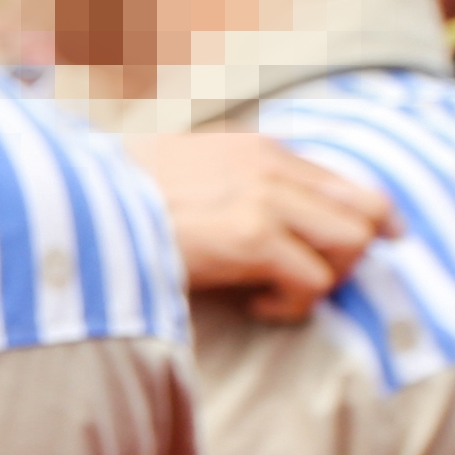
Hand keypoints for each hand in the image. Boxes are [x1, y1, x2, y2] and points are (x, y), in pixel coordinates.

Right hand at [131, 132, 393, 324]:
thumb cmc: (114, 201)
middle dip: (352, 255)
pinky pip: (313, 282)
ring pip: (353, 244)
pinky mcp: (251, 238)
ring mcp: (266, 201)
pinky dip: (293, 305)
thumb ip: (223, 178)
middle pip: (368, 211)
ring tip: (279, 293)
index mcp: (259, 150)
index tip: (377, 244)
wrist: (76, 207)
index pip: (346, 181)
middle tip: (309, 280)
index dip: (372, 220)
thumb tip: (243, 209)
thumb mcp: (177, 170)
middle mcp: (273, 168)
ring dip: (326, 279)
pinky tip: (256, 305)